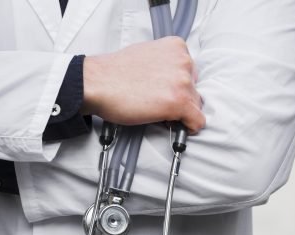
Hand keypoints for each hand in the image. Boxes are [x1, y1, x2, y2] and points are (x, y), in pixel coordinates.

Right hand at [81, 36, 204, 133]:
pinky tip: (172, 124)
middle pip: (194, 89)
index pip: (191, 73)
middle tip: (160, 103)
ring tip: (158, 111)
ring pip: (195, 106)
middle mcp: (184, 62)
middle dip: (180, 99)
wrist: (97, 83)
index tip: (167, 92)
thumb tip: (172, 79)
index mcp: (177, 47)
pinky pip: (197, 122)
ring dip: (180, 112)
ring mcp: (183, 82)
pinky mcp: (179, 102)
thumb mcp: (147, 55)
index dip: (178, 86)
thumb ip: (166, 64)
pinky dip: (188, 127)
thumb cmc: (115, 72)